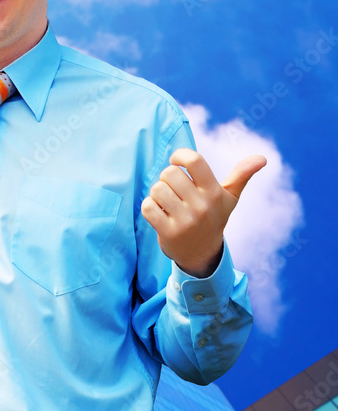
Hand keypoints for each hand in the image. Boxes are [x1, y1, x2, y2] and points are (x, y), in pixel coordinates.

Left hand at [141, 149, 266, 276]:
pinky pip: (147, 207)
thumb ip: (241, 175)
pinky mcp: (169, 232)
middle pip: (169, 173)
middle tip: (174, 190)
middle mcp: (201, 206)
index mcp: (214, 192)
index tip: (176, 162)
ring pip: (157, 189)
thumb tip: (262, 158)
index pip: (194, 160)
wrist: (201, 254)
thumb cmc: (213, 217)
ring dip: (157, 194)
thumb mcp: (229, 198)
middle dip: (167, 179)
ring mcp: (185, 220)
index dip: (179, 156)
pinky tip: (160, 213)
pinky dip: (149, 207)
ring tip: (168, 203)